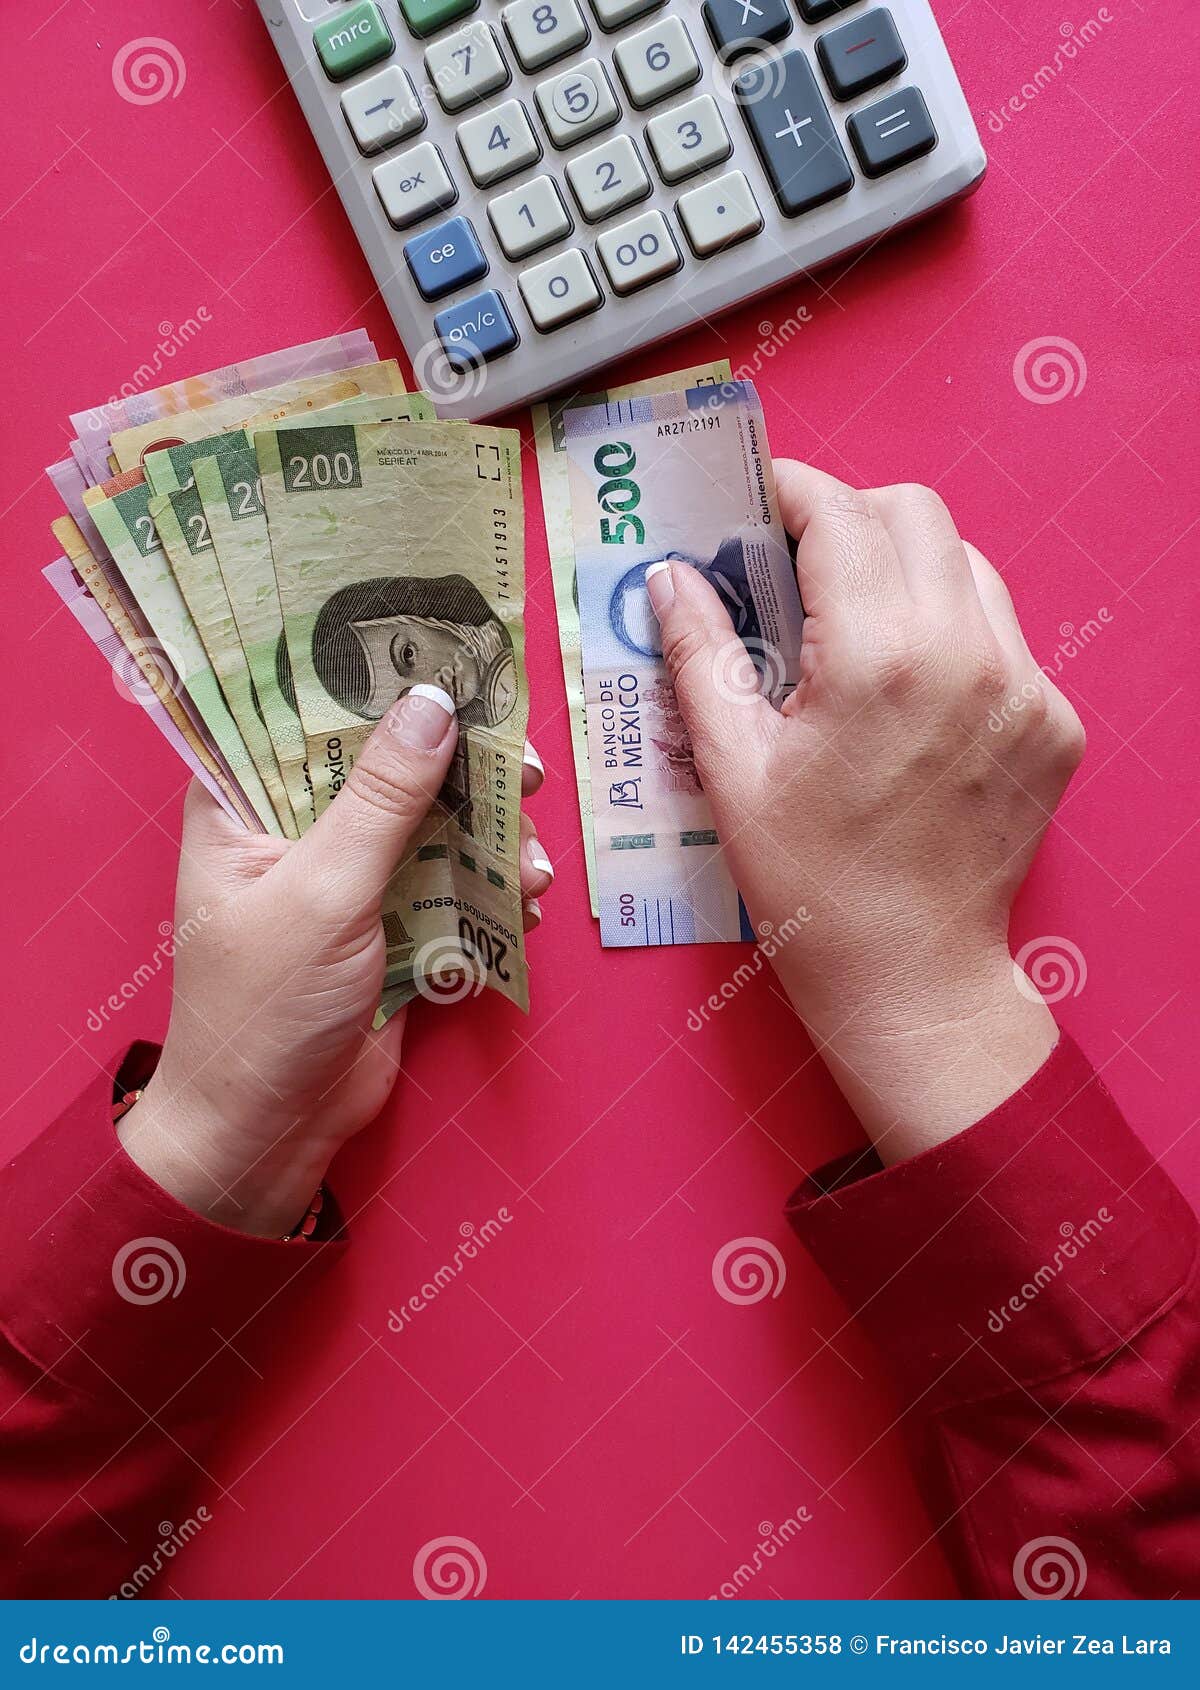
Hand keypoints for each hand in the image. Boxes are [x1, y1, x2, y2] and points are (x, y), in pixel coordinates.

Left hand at [121, 688, 553, 1235]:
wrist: (269, 1135)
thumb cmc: (263, 1010)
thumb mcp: (324, 892)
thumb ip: (382, 798)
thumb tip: (433, 703)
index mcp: (241, 800)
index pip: (304, 706)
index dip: (376, 673)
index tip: (451, 648)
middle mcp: (291, 825)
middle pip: (385, 759)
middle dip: (459, 764)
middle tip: (521, 769)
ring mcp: (344, 875)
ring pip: (429, 820)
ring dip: (488, 835)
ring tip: (530, 866)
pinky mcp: (388, 922)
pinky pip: (448, 880)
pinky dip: (490, 886)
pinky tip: (524, 902)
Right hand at [647, 462, 1084, 1160]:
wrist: (910, 974)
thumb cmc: (810, 883)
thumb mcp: (733, 768)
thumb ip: (699, 654)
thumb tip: (669, 577)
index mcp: (879, 659)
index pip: (842, 513)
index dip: (791, 491)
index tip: (758, 502)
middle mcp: (967, 655)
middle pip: (916, 513)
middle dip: (851, 517)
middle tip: (799, 564)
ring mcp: (1024, 689)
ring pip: (969, 564)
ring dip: (906, 569)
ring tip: (854, 629)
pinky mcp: (1053, 723)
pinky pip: (1004, 634)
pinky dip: (952, 634)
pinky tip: (908, 694)